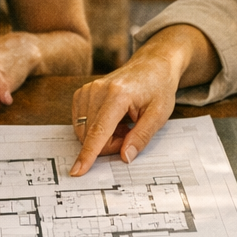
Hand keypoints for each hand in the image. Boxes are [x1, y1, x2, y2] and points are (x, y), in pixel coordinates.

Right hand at [70, 52, 181, 176]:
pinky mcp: (82, 93)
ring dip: (103, 137)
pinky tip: (113, 121)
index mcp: (118, 94)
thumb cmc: (158, 88)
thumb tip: (125, 157)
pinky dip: (96, 129)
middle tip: (129, 135)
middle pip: (91, 134)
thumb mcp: (159, 115)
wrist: (152, 66)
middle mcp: (98, 90)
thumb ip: (141, 137)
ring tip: (123, 125)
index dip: (88, 153)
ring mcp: (87, 89)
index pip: (99, 130)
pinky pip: (82, 123)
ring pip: (84, 131)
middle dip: (109, 144)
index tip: (78, 170)